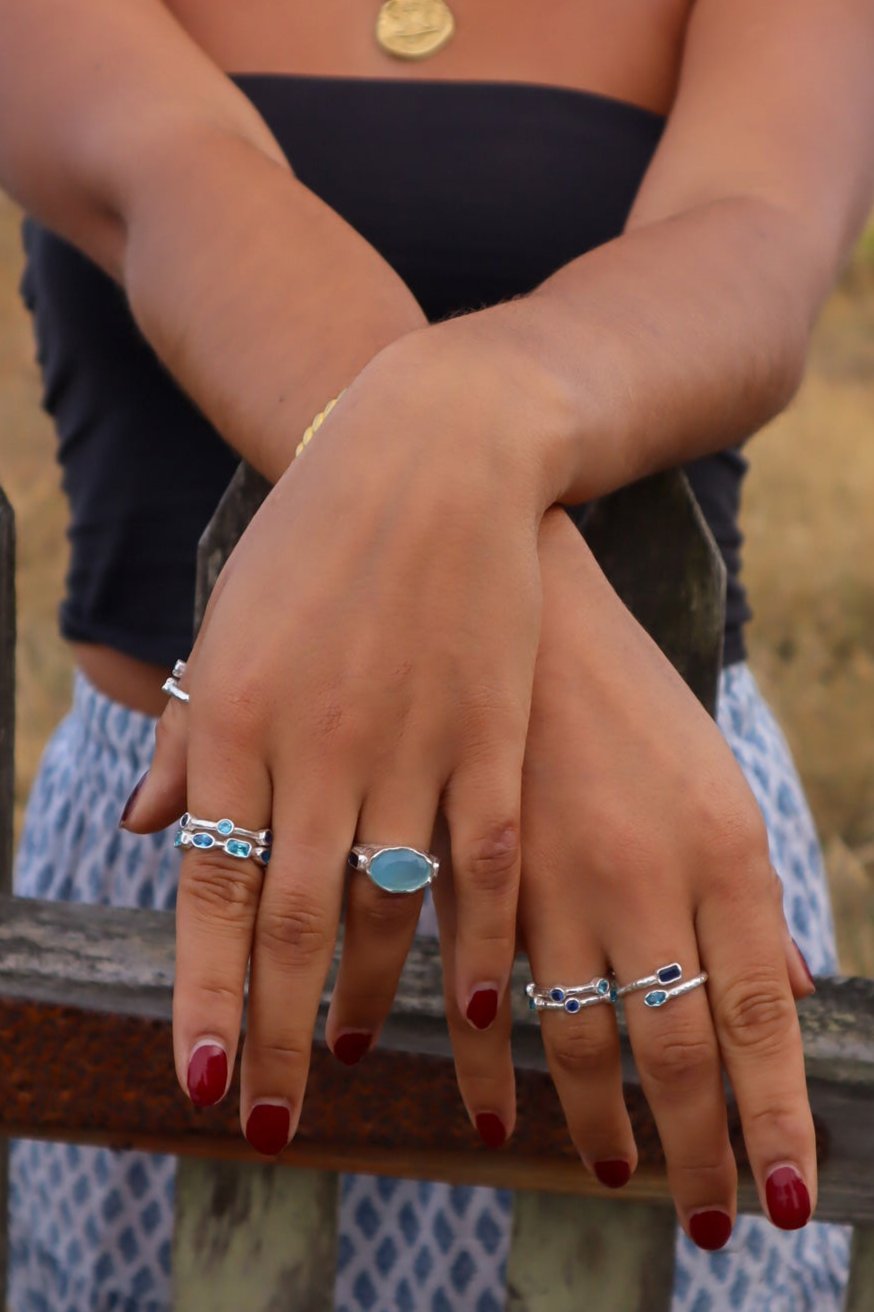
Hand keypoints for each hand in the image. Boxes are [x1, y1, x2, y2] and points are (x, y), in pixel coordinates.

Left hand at [122, 323, 562, 1149]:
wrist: (429, 454)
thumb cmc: (314, 545)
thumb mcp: (232, 629)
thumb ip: (194, 739)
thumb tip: (152, 832)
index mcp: (239, 721)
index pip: (216, 891)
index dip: (212, 995)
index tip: (207, 1080)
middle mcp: (320, 747)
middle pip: (295, 925)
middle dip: (277, 1035)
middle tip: (269, 1119)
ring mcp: (412, 742)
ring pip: (388, 908)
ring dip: (367, 999)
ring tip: (347, 1058)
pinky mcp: (489, 733)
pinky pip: (484, 863)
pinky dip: (480, 942)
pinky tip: (480, 1001)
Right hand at [434, 507, 815, 1243]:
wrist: (520, 594)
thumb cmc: (628, 692)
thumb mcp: (711, 778)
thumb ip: (748, 895)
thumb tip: (793, 991)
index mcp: (725, 848)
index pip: (760, 1017)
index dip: (774, 1119)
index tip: (788, 1199)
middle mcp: (646, 876)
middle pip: (677, 1050)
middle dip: (699, 1151)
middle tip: (714, 1222)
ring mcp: (556, 878)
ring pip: (579, 1041)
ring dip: (598, 1126)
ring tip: (614, 1178)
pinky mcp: (480, 871)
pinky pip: (485, 999)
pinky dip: (487, 1070)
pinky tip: (491, 1116)